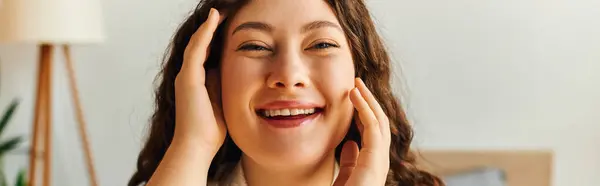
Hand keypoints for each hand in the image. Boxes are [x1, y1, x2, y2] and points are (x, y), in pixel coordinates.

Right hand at [174, 8, 225, 156]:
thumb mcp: (223, 102)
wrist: (197, 146)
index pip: (207, 54)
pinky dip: (205, 32)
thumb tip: (237, 72)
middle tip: (224, 12)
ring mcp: (186, 76)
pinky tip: (214, 19)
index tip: (230, 26)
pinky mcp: (187, 77)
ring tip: (219, 11)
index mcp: (197, 82)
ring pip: (197, 42)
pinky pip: (196, 48)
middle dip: (212, 29)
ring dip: (208, 25)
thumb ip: (225, 86)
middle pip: (200, 45)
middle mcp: (188, 76)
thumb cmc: (211, 131)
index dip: (216, 39)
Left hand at [333, 78, 390, 185]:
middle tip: (357, 83)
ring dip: (368, 100)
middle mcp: (380, 162)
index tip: (354, 97)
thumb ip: (348, 162)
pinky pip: (373, 128)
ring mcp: (379, 162)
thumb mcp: (343, 178)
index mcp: (373, 165)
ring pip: (379, 123)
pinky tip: (355, 95)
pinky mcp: (374, 161)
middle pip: (379, 124)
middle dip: (369, 102)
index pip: (373, 133)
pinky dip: (365, 108)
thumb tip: (350, 144)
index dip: (364, 112)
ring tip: (356, 84)